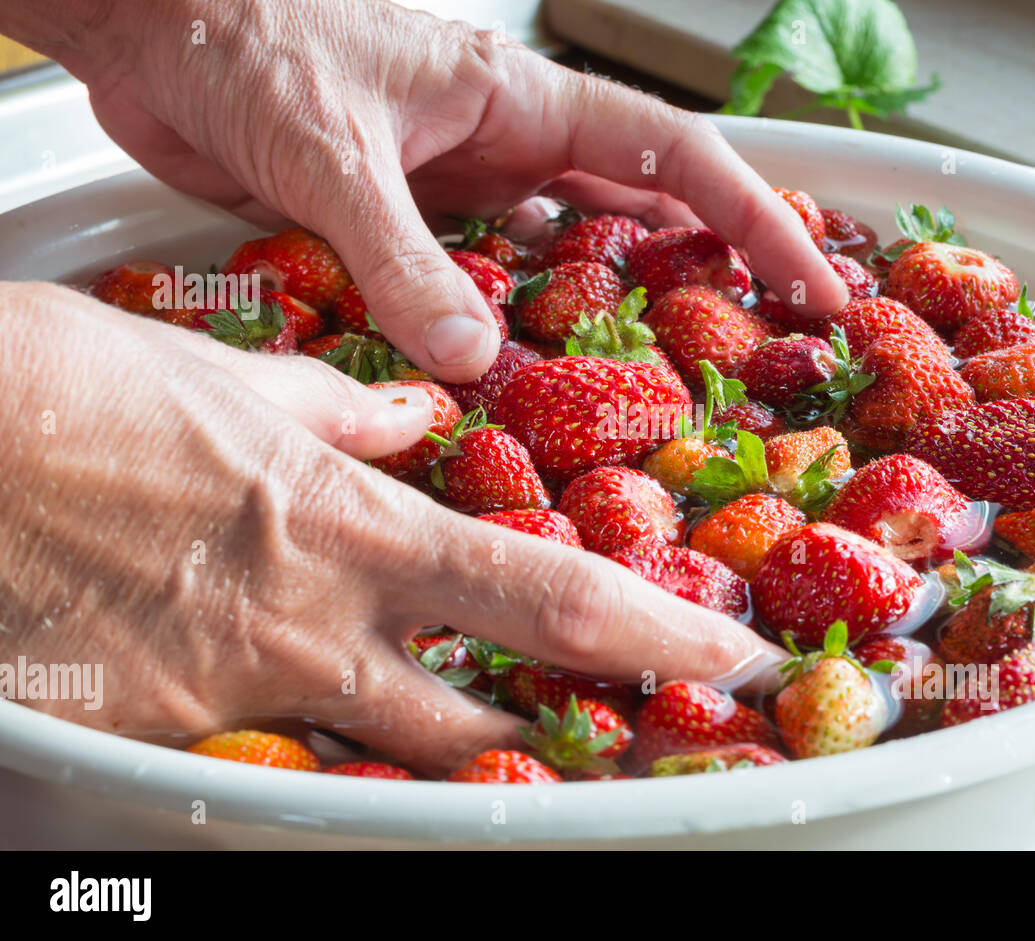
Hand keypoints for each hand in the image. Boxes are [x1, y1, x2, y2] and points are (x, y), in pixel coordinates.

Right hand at [0, 285, 784, 772]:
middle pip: (489, 714)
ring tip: (512, 742)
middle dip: (581, 733)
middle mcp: (314, 626)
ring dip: (463, 754)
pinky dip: (321, 742)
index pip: (546, 596)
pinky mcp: (163, 736)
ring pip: (390, 755)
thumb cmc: (68, 389)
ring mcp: (240, 692)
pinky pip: (272, 755)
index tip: (729, 652)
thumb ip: (345, 409)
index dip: (657, 633)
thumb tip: (417, 413)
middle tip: (645, 737)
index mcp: (353, 526)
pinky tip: (318, 716)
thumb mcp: (233, 379)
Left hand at [14, 0, 845, 382]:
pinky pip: (477, 288)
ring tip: (655, 387)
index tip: (813, 275)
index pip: (672, 158)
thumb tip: (472, 357)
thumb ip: (401, 256)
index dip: (752, 216)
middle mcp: (501, 146)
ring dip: (604, 316)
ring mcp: (455, 190)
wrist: (147, 27)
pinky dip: (505, 332)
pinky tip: (519, 380)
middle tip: (762, 352)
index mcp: (519, 99)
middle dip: (706, 275)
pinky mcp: (401, 227)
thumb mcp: (332, 148)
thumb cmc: (240, 32)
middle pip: (636, 214)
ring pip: (560, 260)